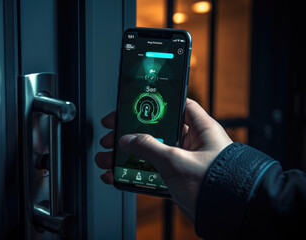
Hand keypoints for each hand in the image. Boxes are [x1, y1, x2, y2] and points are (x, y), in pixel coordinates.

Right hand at [95, 98, 232, 221]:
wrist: (224, 217)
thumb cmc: (216, 185)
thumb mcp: (177, 161)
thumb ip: (149, 148)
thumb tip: (128, 140)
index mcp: (201, 129)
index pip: (178, 105)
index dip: (156, 103)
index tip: (135, 104)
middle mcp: (193, 143)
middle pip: (157, 130)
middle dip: (132, 133)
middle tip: (114, 134)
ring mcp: (184, 161)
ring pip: (151, 152)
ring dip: (128, 155)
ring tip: (107, 157)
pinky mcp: (177, 178)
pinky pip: (153, 171)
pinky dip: (136, 172)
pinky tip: (117, 174)